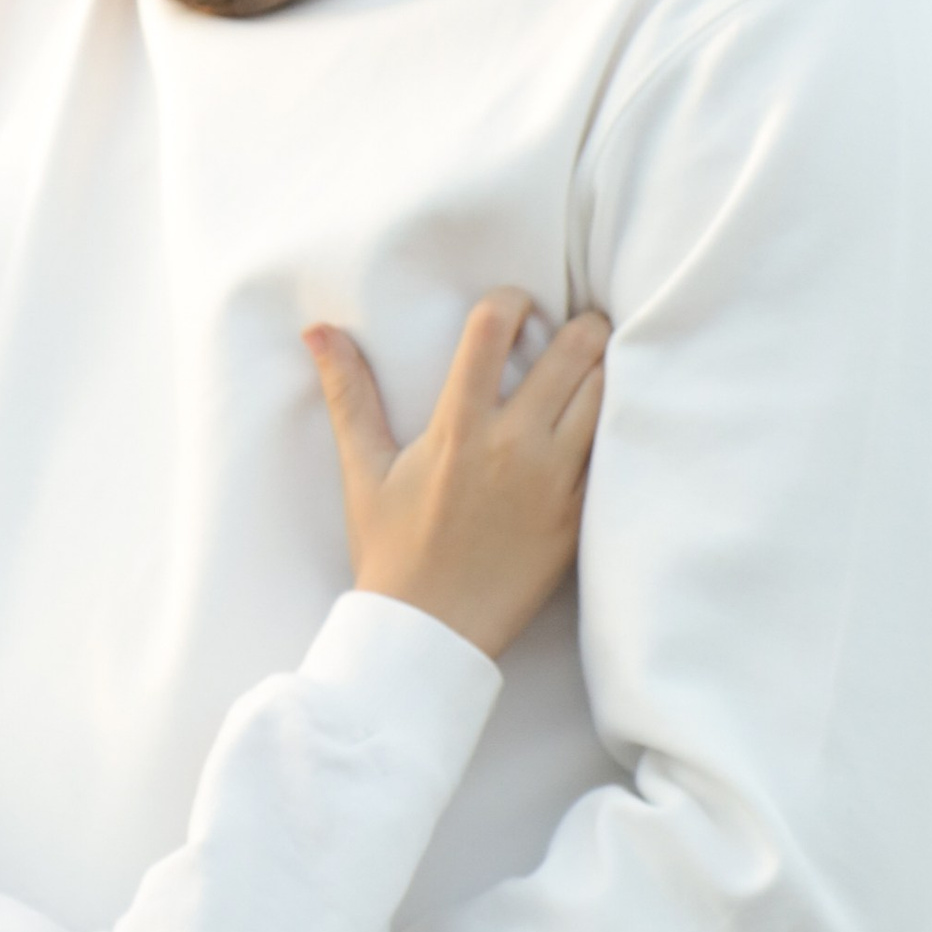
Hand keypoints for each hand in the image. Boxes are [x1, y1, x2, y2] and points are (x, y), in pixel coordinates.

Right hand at [305, 290, 607, 659]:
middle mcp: (513, 446)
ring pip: (605, 394)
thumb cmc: (391, 552)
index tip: (512, 305)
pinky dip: (613, 425)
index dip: (510, 299)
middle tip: (575, 327)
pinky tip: (600, 422)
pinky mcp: (578, 514)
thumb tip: (318, 330)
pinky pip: (613, 450)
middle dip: (581, 325)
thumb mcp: (364, 471)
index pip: (493, 328)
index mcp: (458, 428)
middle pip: (574, 351)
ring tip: (592, 368)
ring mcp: (554, 481)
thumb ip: (348, 394)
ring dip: (603, 370)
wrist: (430, 632)